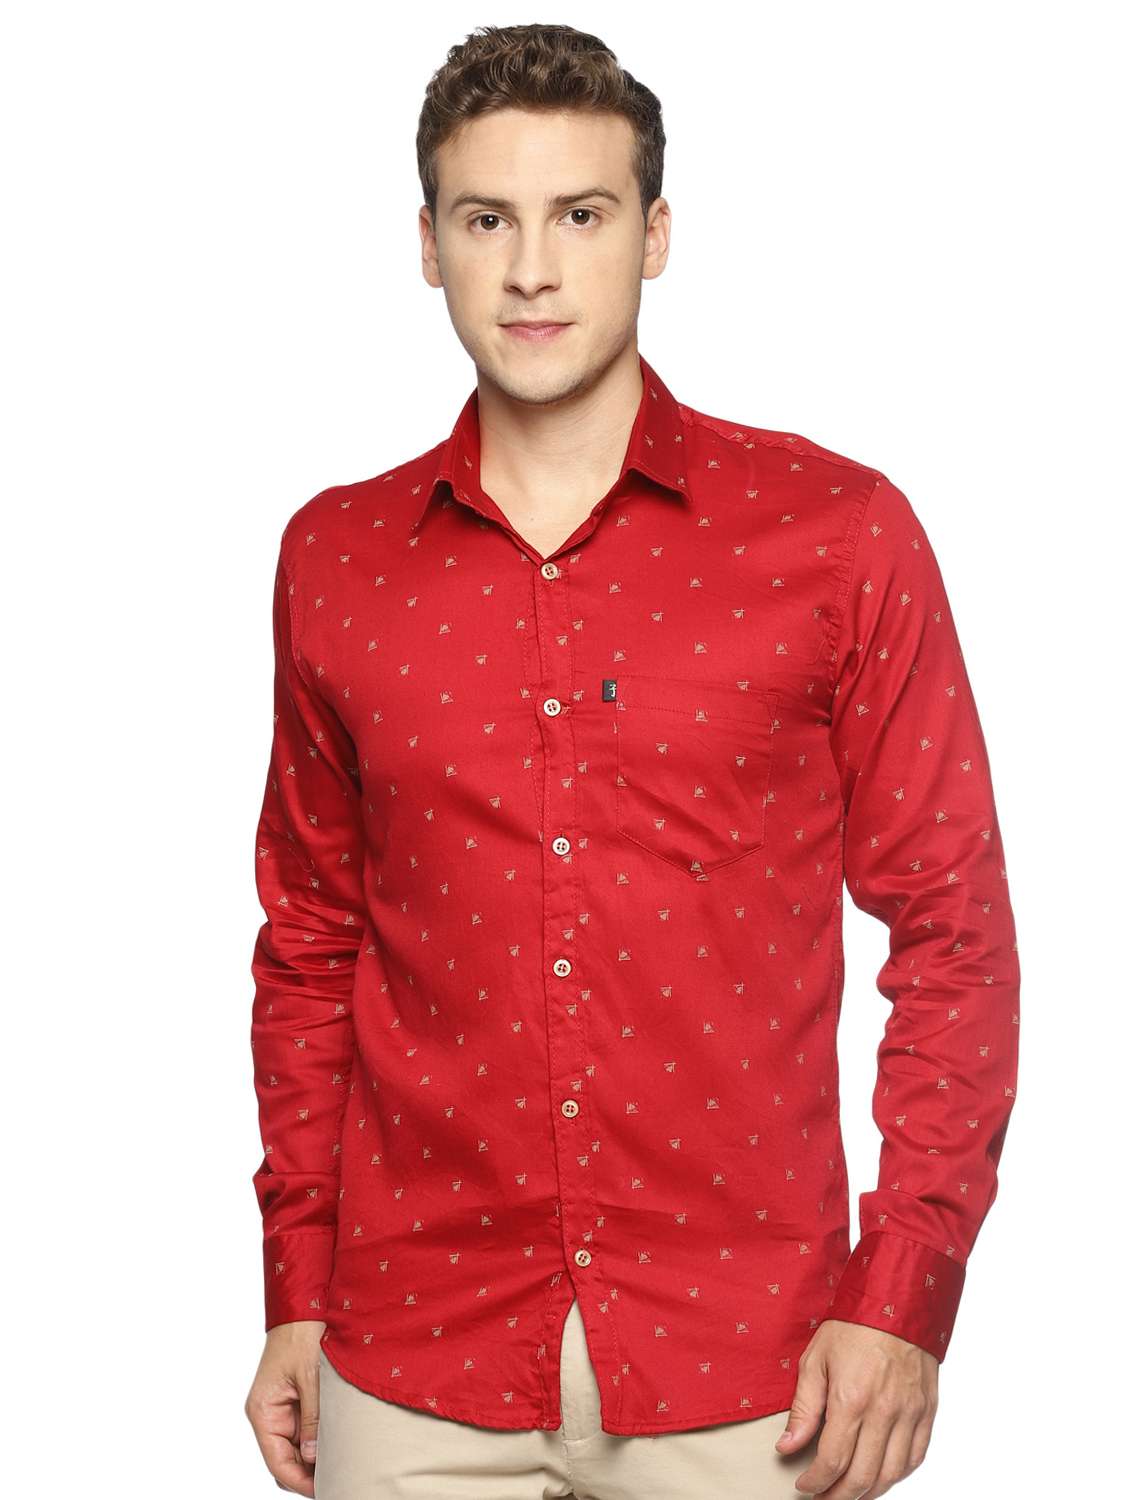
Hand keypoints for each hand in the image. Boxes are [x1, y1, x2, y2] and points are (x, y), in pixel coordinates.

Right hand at [244, 1320, 325, 1495]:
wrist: (305, 1306)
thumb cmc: (302, 1335)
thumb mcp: (310, 1377)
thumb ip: (312, 1417)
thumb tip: (312, 1457)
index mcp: (263, 1411)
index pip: (277, 1462)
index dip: (300, 1481)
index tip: (324, 1489)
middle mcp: (268, 1414)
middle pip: (285, 1460)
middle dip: (308, 1474)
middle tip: (337, 1480)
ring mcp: (281, 1409)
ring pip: (296, 1448)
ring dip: (314, 1458)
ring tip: (341, 1465)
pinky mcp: (294, 1401)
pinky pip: (304, 1431)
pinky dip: (318, 1440)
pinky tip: (338, 1444)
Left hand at [775, 1319, 938, 1496]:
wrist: (897, 1301)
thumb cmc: (853, 1326)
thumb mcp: (815, 1360)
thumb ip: (803, 1408)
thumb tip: (787, 1445)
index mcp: (851, 1399)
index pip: (832, 1461)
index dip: (815, 1481)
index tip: (804, 1484)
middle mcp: (884, 1412)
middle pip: (862, 1477)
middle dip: (839, 1495)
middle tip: (823, 1496)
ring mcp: (909, 1414)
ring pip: (891, 1474)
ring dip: (868, 1492)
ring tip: (849, 1492)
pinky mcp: (927, 1411)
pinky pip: (915, 1457)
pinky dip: (897, 1474)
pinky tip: (881, 1475)